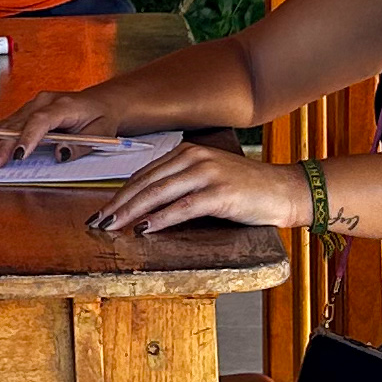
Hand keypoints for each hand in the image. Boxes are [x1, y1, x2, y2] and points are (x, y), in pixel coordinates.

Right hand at [0, 83, 128, 163]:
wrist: (102, 103)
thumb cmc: (102, 118)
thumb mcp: (101, 134)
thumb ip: (81, 146)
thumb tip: (61, 153)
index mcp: (64, 105)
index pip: (41, 120)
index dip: (28, 137)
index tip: (19, 155)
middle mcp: (44, 102)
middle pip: (18, 123)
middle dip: (2, 144)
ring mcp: (33, 105)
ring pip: (7, 123)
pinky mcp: (26, 111)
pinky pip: (6, 123)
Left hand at [91, 140, 308, 236]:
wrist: (283, 191)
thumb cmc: (244, 189)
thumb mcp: (206, 178)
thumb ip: (178, 184)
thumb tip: (142, 205)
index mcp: (187, 152)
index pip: (144, 174)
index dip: (120, 193)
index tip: (102, 211)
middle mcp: (194, 158)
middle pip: (146, 183)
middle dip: (119, 204)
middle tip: (99, 222)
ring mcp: (207, 174)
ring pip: (159, 193)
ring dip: (133, 212)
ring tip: (114, 227)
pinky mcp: (220, 193)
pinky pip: (183, 207)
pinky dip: (161, 219)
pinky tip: (146, 229)